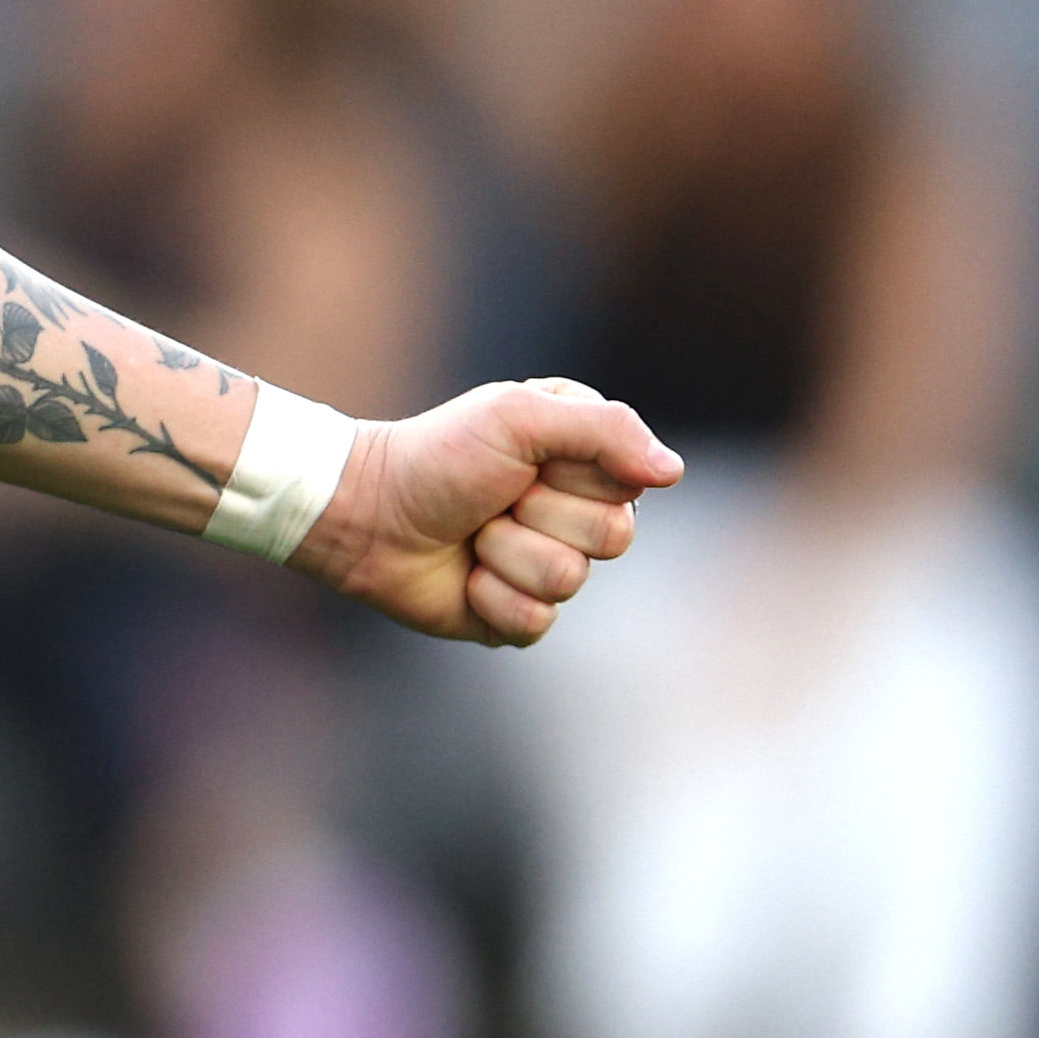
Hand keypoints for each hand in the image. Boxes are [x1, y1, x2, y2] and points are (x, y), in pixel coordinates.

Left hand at [308, 375, 680, 647]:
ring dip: (506, 553)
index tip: (525, 458)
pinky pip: (535, 621)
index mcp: (585, 457)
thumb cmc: (438, 454)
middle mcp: (576, 511)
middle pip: (613, 536)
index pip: (632, 481)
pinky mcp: (518, 613)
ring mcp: (549, 565)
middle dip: (539, 515)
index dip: (575, 474)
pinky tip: (464, 575)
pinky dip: (489, 596)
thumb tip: (672, 472)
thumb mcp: (517, 416)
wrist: (365, 512)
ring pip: (569, 579)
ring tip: (472, 533)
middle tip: (494, 498)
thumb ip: (604, 429)